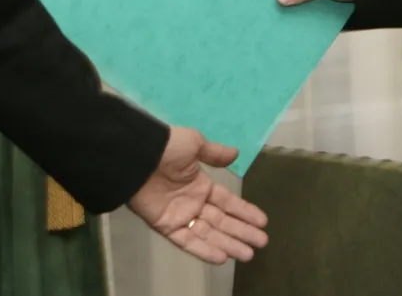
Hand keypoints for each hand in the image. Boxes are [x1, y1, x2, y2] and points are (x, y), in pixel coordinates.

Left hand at [127, 127, 268, 264]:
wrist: (138, 157)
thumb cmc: (167, 148)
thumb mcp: (195, 144)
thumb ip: (214, 153)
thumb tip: (236, 154)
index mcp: (201, 184)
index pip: (227, 202)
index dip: (245, 211)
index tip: (263, 221)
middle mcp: (193, 202)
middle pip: (222, 221)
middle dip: (242, 232)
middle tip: (261, 242)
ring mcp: (180, 216)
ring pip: (209, 234)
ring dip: (228, 244)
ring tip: (248, 255)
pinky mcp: (166, 226)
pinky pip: (188, 241)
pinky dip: (204, 250)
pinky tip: (222, 257)